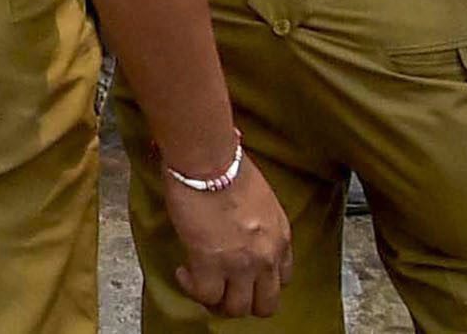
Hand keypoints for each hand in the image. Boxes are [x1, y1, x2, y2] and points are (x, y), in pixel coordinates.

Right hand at [158, 147, 291, 316]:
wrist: (209, 159)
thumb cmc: (228, 164)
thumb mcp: (261, 197)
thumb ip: (259, 223)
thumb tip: (240, 229)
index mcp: (280, 237)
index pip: (282, 279)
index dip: (261, 282)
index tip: (244, 275)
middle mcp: (267, 256)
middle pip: (265, 305)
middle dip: (244, 301)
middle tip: (224, 290)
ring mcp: (241, 264)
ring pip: (237, 308)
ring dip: (218, 300)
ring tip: (201, 283)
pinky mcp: (211, 264)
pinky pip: (206, 295)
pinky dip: (193, 289)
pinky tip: (184, 273)